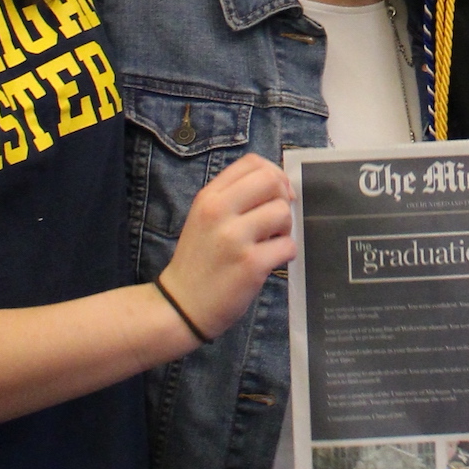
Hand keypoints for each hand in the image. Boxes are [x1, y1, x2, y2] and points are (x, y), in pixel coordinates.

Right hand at [158, 152, 296, 339]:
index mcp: (208, 197)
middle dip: (283, 198)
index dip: (273, 173)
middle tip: (275, 220)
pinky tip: (270, 261)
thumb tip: (281, 186)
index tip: (277, 193)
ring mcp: (234, 237)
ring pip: (283, 212)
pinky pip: (288, 246)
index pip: (252, 162)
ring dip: (285, 229)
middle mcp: (219, 211)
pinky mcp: (251, 263)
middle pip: (271, 181)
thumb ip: (234, 198)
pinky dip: (285, 254)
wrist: (181, 306)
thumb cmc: (199, 261)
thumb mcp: (204, 219)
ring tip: (270, 242)